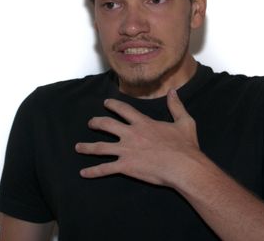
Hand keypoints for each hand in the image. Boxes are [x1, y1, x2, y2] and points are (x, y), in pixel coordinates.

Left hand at [75, 89, 201, 186]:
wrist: (183, 166)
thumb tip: (173, 92)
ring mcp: (126, 150)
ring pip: (100, 147)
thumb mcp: (184, 122)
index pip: (123, 110)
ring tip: (78, 147)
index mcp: (143, 123)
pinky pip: (105, 168)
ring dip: (87, 147)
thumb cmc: (185, 146)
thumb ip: (176, 106)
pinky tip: (83, 173)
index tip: (106, 103)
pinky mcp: (125, 166)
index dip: (113, 105)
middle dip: (96, 123)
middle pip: (106, 125)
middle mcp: (131, 134)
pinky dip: (93, 171)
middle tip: (90, 123)